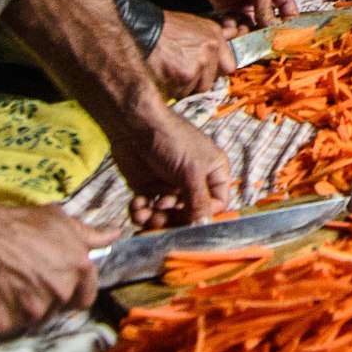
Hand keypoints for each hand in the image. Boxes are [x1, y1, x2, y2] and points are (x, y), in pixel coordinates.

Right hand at [0, 204, 103, 335]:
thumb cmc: (19, 224)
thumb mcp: (59, 221)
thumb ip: (88, 234)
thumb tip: (114, 235)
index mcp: (78, 271)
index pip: (84, 298)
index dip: (69, 293)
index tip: (52, 285)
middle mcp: (59, 295)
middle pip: (53, 309)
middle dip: (39, 298)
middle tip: (18, 279)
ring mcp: (31, 313)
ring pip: (26, 320)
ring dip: (14, 309)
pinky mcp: (3, 325)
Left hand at [109, 102, 234, 229]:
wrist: (135, 125)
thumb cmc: (171, 139)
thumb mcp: (191, 171)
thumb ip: (199, 201)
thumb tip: (204, 226)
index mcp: (213, 173)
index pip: (216, 205)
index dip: (203, 215)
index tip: (188, 221)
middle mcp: (194, 182)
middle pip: (190, 214)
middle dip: (173, 219)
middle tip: (159, 218)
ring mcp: (171, 186)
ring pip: (167, 216)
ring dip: (154, 218)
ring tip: (144, 213)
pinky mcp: (150, 188)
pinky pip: (148, 210)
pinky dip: (141, 211)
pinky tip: (136, 204)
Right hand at [145, 11, 234, 95]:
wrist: (142, 30)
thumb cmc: (166, 29)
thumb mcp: (195, 24)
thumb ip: (217, 34)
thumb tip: (235, 33)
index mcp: (215, 38)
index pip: (229, 67)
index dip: (216, 71)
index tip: (206, 72)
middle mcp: (211, 51)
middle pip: (212, 81)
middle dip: (199, 80)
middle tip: (182, 70)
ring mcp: (200, 63)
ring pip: (197, 88)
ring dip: (185, 86)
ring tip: (172, 70)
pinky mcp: (186, 75)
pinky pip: (183, 92)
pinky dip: (173, 89)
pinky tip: (165, 75)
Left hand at [205, 0, 295, 30]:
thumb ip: (267, 10)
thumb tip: (271, 30)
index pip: (289, 15)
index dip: (288, 27)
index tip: (284, 39)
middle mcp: (265, 4)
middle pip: (269, 26)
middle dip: (265, 34)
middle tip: (260, 40)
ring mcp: (248, 9)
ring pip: (251, 29)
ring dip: (247, 33)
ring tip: (242, 33)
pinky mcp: (231, 12)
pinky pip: (234, 26)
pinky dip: (231, 29)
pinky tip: (229, 27)